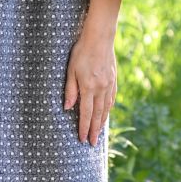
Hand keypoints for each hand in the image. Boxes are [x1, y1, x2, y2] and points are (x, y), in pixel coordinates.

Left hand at [64, 30, 116, 144]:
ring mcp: (109, 85)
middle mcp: (101, 89)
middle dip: (94, 130)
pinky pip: (111, 99)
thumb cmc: (81, 52)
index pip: (85, 113)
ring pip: (105, 109)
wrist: (100, 38)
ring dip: (101, 122)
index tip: (82, 139)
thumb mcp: (71, 70)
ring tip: (99, 133)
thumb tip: (67, 108)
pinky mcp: (113, 80)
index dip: (84, 127)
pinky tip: (105, 114)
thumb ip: (70, 90)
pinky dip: (108, 109)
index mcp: (89, 87)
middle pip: (97, 115)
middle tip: (92, 143)